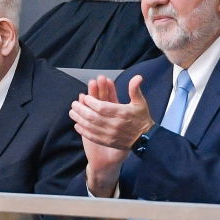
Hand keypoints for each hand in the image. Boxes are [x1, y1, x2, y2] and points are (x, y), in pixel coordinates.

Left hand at [70, 74, 153, 194]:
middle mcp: (115, 124)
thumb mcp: (140, 102)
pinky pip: (93, 137)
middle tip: (73, 104)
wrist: (146, 139)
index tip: (85, 96)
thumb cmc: (142, 119)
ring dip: (79, 119)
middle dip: (81, 110)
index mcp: (122, 113)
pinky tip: (77, 125)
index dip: (91, 102)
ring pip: (91, 127)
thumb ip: (135, 89)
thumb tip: (137, 77)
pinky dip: (83, 131)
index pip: (102, 107)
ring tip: (72, 113)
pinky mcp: (108, 142)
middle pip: (93, 117)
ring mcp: (110, 135)